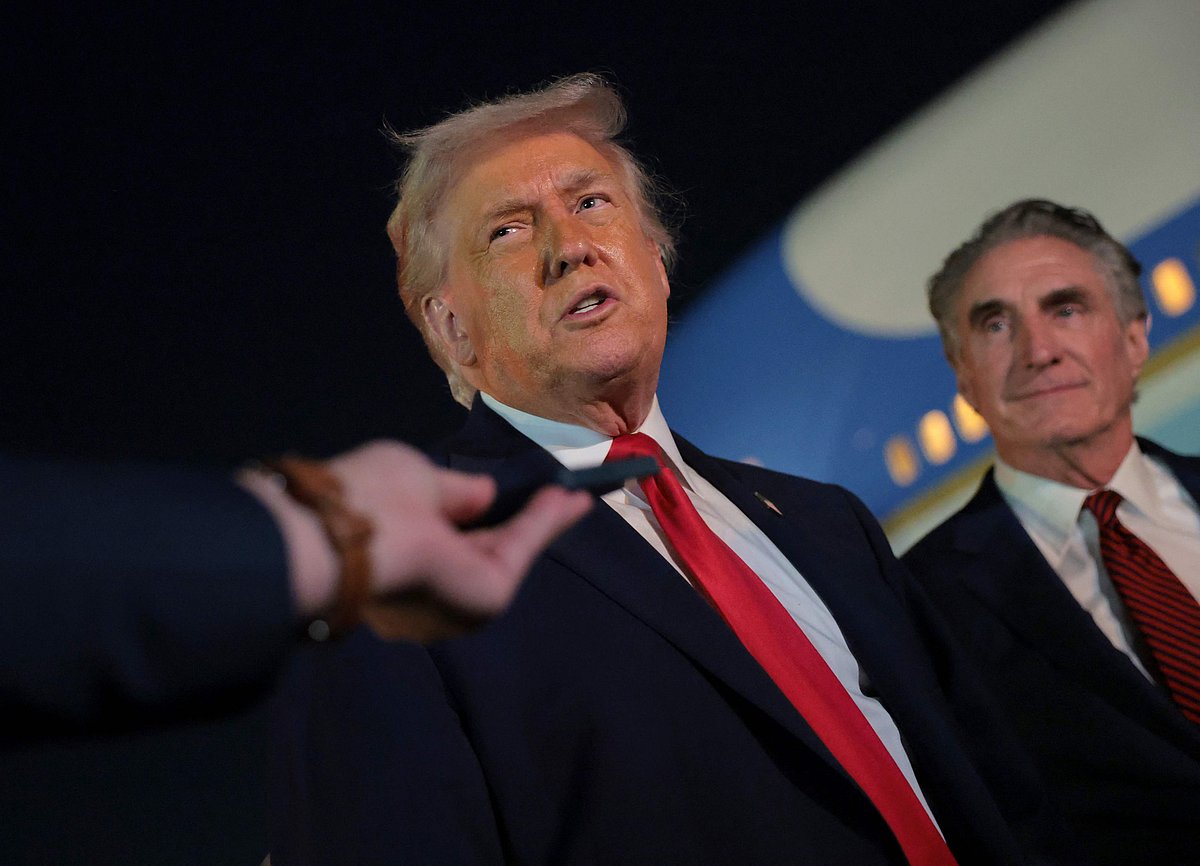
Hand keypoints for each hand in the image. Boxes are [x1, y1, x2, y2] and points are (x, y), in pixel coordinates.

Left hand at [328, 442, 590, 640]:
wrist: (354, 533)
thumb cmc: (369, 497)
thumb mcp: (416, 477)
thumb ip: (455, 492)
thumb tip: (486, 494)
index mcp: (402, 557)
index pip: (450, 535)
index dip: (485, 512)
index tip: (515, 493)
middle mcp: (430, 586)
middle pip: (488, 548)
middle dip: (527, 521)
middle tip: (562, 496)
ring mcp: (458, 599)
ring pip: (508, 550)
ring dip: (544, 521)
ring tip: (577, 495)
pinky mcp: (483, 600)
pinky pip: (517, 553)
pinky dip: (544, 525)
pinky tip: (570, 500)